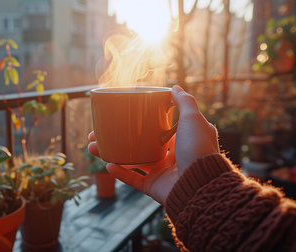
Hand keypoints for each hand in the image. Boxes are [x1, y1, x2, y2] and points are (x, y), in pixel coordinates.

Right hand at [88, 85, 218, 204]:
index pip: (157, 128)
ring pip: (131, 161)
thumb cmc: (199, 149)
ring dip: (111, 154)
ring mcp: (161, 172)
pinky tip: (107, 164)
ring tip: (94, 147)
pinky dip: (120, 173)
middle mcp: (170, 156)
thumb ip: (185, 102)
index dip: (139, 122)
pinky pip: (133, 179)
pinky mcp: (154, 187)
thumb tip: (174, 87)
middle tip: (99, 133)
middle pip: (138, 144)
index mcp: (180, 140)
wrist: (201, 184)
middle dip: (117, 138)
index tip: (123, 115)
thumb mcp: (193, 119)